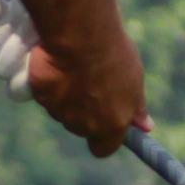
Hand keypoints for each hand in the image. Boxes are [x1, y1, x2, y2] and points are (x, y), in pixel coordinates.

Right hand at [26, 31, 149, 158]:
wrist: (82, 35)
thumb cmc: (114, 56)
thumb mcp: (134, 81)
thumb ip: (136, 108)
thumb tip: (145, 127)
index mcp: (111, 125)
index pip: (104, 148)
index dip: (104, 137)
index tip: (105, 121)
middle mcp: (83, 125)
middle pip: (80, 126)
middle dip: (83, 110)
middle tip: (89, 82)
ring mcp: (59, 111)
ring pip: (60, 109)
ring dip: (65, 95)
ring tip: (74, 66)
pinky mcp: (40, 94)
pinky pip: (44, 92)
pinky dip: (49, 81)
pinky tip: (57, 61)